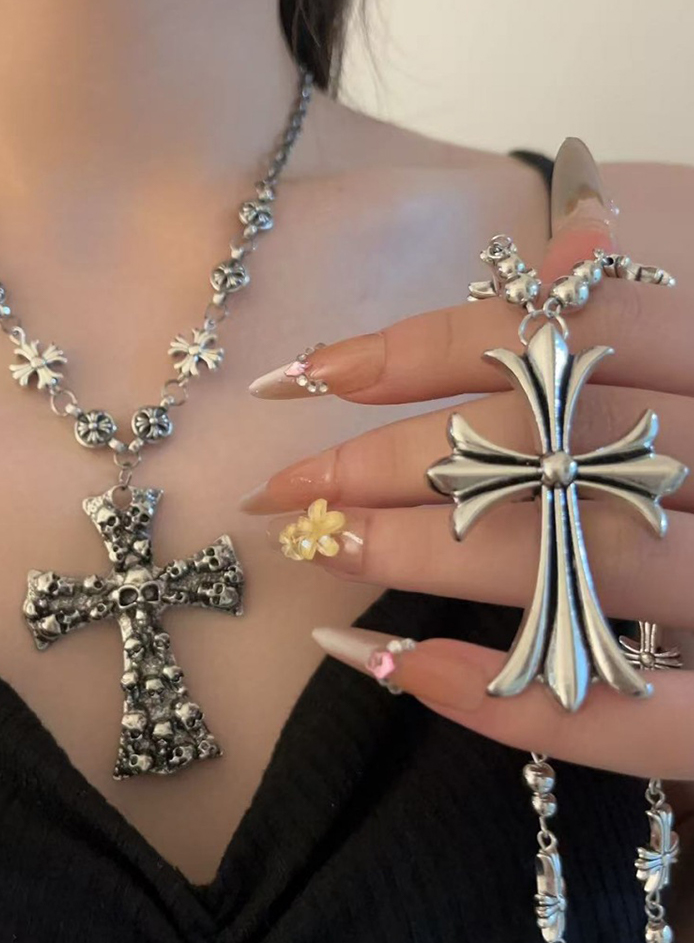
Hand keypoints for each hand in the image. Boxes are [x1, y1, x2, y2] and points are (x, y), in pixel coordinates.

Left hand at [240, 140, 693, 789]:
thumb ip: (652, 320)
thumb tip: (574, 220)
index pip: (575, 328)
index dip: (432, 344)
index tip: (316, 372)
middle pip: (555, 440)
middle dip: (399, 460)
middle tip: (291, 488)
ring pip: (584, 557)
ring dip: (431, 557)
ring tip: (328, 554)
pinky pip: (649, 721)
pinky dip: (525, 703)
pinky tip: (415, 673)